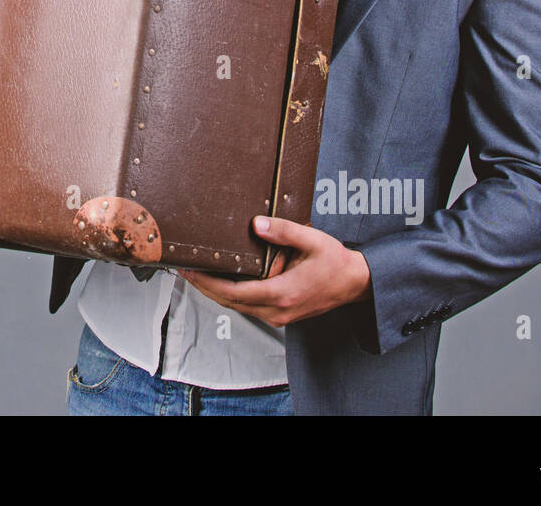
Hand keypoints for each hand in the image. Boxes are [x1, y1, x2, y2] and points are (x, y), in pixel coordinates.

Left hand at [178, 216, 371, 328]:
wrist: (356, 284)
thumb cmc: (335, 262)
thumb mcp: (312, 240)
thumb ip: (284, 231)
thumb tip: (256, 224)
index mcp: (281, 293)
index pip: (232, 293)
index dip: (207, 282)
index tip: (189, 270)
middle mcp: (277, 310)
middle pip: (229, 302)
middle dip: (204, 287)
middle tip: (183, 269)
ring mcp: (278, 315)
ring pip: (237, 306)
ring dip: (215, 292)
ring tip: (197, 273)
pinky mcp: (280, 314)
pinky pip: (248, 306)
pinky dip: (230, 295)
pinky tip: (221, 280)